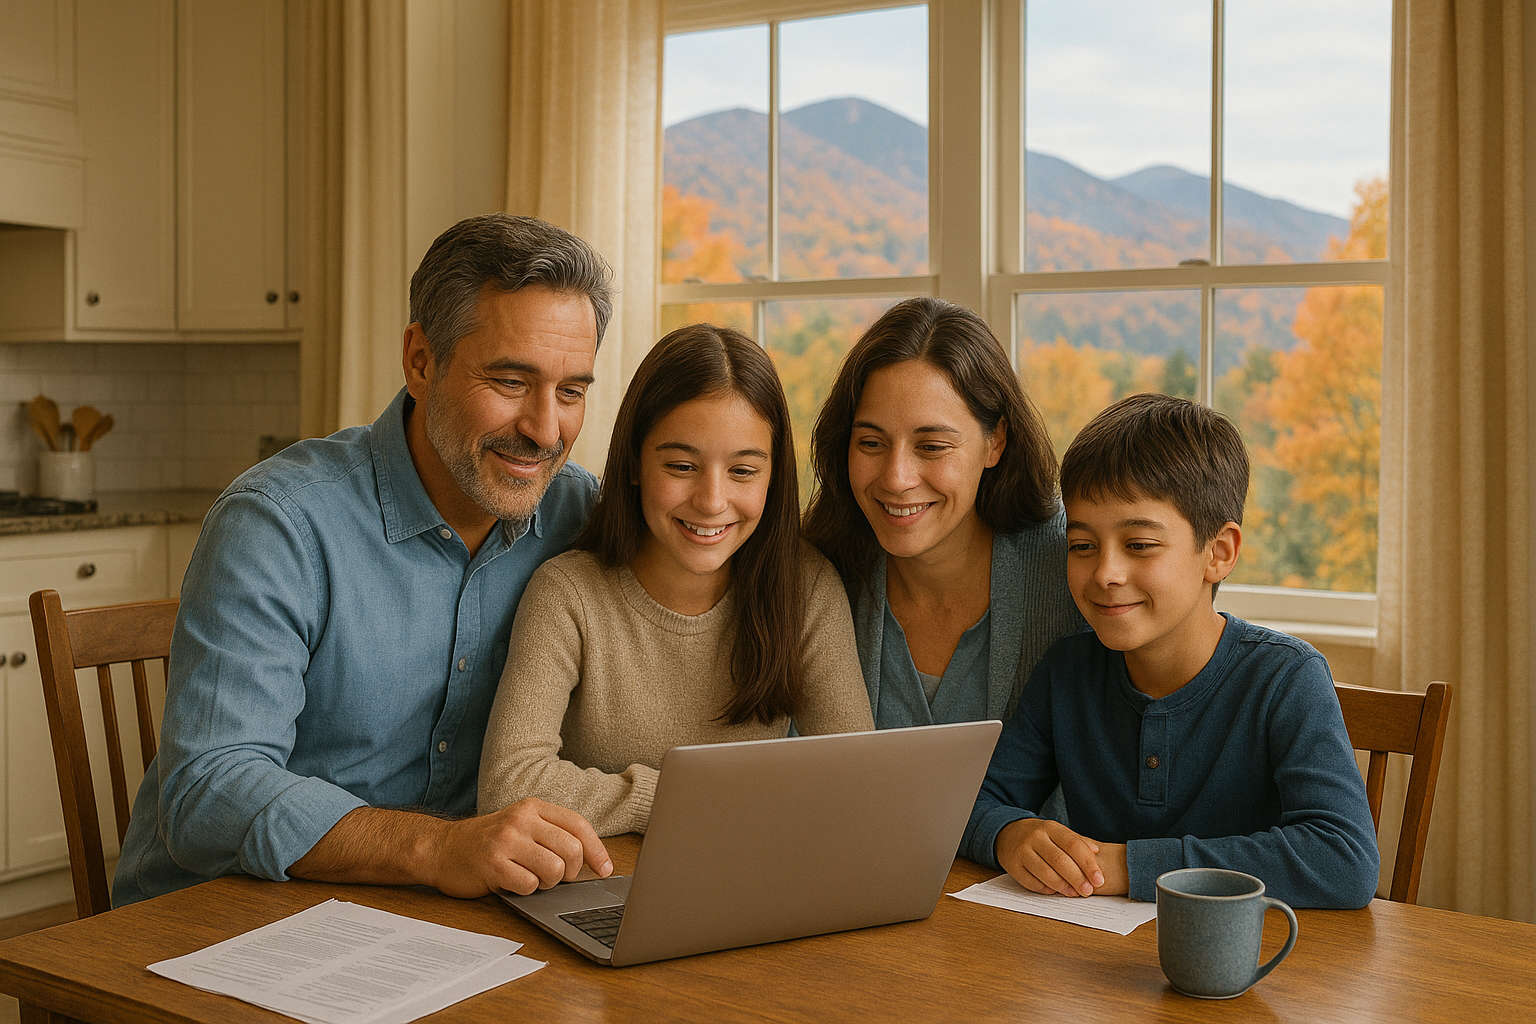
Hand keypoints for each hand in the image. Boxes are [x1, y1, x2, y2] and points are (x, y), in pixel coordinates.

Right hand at [426, 798, 611, 897]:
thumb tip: (593, 860)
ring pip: (554, 869)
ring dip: (548, 883)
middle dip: (571, 872)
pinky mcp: (492, 863)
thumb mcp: (521, 826)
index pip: (578, 825)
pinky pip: (529, 885)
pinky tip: (513, 882)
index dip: (597, 850)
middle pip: (571, 850)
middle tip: (556, 877)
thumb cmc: (488, 842)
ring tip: (531, 878)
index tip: (606, 869)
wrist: (441, 848)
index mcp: (533, 807)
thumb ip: (552, 835)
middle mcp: (521, 819)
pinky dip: (526, 890)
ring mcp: (505, 840)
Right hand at [995, 818, 1124, 896]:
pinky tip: (1055, 892)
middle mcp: (1035, 837)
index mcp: (1051, 827)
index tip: (1099, 879)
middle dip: (1077, 878)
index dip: (1088, 863)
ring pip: (1045, 872)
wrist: (1008, 833)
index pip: (1073, 845)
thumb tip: (1097, 852)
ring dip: (1062, 886)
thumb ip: (1077, 842)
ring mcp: (1022, 851)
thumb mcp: (1058, 832)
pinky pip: (1030, 882)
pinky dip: (1045, 889)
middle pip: (1059, 860)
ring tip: (1074, 894)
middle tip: (1088, 891)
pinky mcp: (1012, 865)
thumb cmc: (1040, 837)